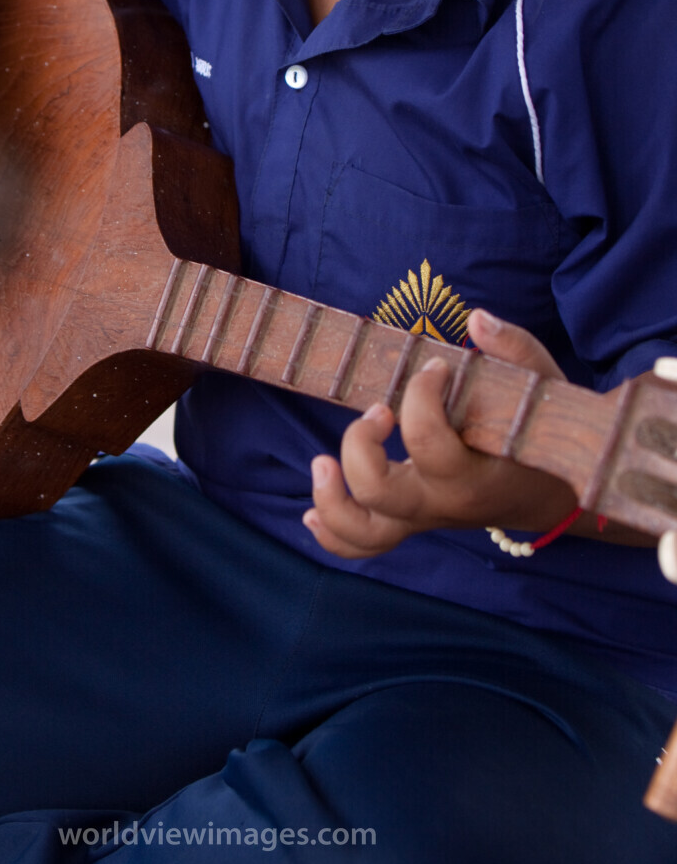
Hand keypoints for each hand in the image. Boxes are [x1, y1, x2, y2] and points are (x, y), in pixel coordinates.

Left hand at [303, 309, 579, 559]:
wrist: (552, 496)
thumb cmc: (543, 436)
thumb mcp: (542, 389)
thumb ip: (515, 351)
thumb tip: (477, 319)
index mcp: (473, 476)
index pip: (428, 441)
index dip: (421, 393)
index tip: (435, 367)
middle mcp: (441, 504)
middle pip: (378, 492)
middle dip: (361, 445)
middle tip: (379, 410)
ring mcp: (421, 517)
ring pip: (362, 532)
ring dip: (330, 500)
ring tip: (321, 461)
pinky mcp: (409, 520)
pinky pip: (363, 544)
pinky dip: (332, 532)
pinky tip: (310, 512)